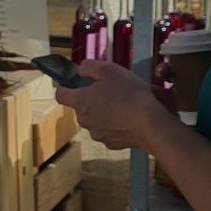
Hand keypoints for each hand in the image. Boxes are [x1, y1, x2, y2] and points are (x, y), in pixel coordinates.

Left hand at [53, 60, 168, 150]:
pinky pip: (110, 131)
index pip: (61, 94)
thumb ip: (89, 67)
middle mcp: (84, 120)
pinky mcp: (111, 144)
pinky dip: (116, 125)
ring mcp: (98, 134)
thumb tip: (81, 70)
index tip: (75, 82)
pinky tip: (129, 119)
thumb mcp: (109, 69)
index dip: (66, 86)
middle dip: (92, 99)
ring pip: (96, 120)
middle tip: (109, 91)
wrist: (149, 123)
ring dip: (104, 113)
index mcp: (80, 102)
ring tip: (122, 105)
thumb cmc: (128, 94)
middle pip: (81, 108)